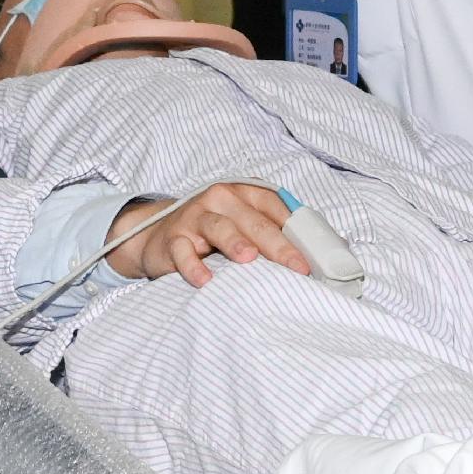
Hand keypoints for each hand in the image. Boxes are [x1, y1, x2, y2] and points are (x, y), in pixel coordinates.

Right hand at [109, 182, 298, 285]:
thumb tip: (313, 255)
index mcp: (244, 193)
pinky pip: (183, 251)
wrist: (159, 236)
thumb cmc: (212, 233)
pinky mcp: (173, 238)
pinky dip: (193, 266)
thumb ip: (271, 232)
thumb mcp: (242, 225)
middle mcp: (220, 199)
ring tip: (248, 258)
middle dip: (277, 245)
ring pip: (218, 226)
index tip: (312, 258)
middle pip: (253, 221)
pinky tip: (205, 280)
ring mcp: (195, 217)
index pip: (275, 207)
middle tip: (296, 266)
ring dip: (234, 242)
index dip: (296, 231)